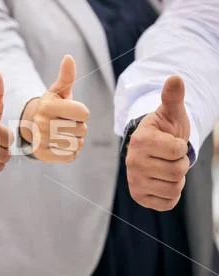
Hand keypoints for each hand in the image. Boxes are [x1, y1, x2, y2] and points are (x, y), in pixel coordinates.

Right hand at [20, 55, 89, 162]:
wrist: (31, 126)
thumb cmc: (51, 107)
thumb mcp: (57, 91)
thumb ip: (66, 76)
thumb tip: (69, 57)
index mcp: (47, 106)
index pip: (84, 113)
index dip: (81, 112)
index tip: (70, 111)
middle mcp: (42, 123)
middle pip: (82, 129)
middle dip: (79, 127)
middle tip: (65, 123)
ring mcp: (41, 140)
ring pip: (77, 144)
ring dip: (76, 140)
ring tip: (64, 134)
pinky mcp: (42, 155)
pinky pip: (70, 156)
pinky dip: (71, 152)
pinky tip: (61, 144)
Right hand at [126, 76, 189, 211]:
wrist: (152, 149)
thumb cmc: (164, 130)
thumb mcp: (171, 113)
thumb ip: (172, 97)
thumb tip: (175, 77)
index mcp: (140, 140)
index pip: (178, 150)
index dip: (181, 146)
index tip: (171, 142)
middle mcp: (132, 162)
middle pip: (177, 170)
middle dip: (180, 163)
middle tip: (169, 156)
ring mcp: (134, 181)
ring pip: (174, 188)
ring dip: (176, 179)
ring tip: (165, 168)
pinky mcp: (139, 196)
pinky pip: (167, 203)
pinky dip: (171, 194)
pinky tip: (162, 182)